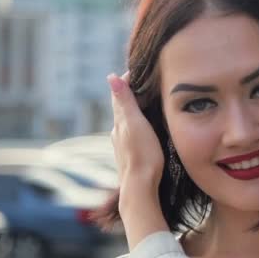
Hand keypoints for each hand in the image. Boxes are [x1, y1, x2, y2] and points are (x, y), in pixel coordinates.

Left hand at [107, 71, 168, 249]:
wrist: (140, 188)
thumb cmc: (142, 155)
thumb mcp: (135, 124)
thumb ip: (125, 101)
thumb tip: (111, 77)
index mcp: (120, 122)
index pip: (121, 94)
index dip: (129, 80)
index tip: (140, 69)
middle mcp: (118, 132)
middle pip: (122, 106)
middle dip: (131, 93)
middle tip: (145, 82)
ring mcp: (123, 144)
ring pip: (127, 120)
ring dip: (135, 109)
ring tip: (147, 101)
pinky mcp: (131, 154)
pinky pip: (133, 132)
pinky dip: (138, 123)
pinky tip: (146, 128)